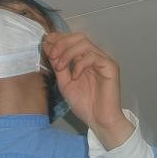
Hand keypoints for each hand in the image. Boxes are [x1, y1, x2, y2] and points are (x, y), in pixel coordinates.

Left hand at [43, 32, 134, 149]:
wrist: (98, 121)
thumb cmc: (84, 104)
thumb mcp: (64, 82)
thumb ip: (58, 65)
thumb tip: (47, 46)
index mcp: (84, 58)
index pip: (72, 39)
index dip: (59, 38)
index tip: (46, 42)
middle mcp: (95, 56)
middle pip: (79, 37)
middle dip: (62, 42)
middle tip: (51, 54)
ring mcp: (103, 60)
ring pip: (85, 43)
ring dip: (68, 52)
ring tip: (60, 66)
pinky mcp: (110, 67)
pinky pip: (93, 57)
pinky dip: (80, 64)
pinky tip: (74, 76)